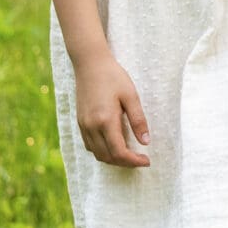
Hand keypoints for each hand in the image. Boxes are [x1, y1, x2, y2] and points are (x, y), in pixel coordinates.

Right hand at [72, 50, 150, 167]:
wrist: (90, 64)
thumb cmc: (113, 77)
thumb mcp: (131, 96)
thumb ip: (138, 120)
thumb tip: (146, 142)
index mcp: (105, 120)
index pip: (119, 152)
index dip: (133, 161)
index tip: (147, 160)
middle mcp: (92, 127)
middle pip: (107, 157)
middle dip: (125, 163)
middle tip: (140, 159)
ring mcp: (83, 126)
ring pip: (97, 154)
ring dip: (113, 159)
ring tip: (129, 154)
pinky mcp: (80, 122)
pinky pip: (90, 146)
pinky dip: (102, 151)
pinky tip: (113, 144)